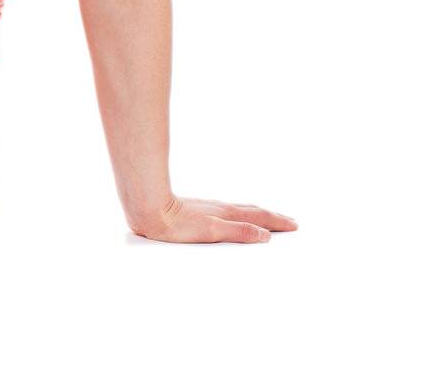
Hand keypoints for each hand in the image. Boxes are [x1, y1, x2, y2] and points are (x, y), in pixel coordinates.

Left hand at [129, 195, 297, 243]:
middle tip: (289, 220)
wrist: (149, 209)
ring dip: (257, 213)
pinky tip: (232, 215)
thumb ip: (239, 232)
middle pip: (253, 211)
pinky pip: (227, 211)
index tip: (294, 225)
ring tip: (268, 217)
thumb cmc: (176, 224)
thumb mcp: (211, 231)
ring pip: (240, 209)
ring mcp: (209, 208)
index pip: (259, 218)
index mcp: (227, 214)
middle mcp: (220, 208)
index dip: (277, 222)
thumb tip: (265, 235)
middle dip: (272, 217)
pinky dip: (240, 213)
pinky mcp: (197, 209)